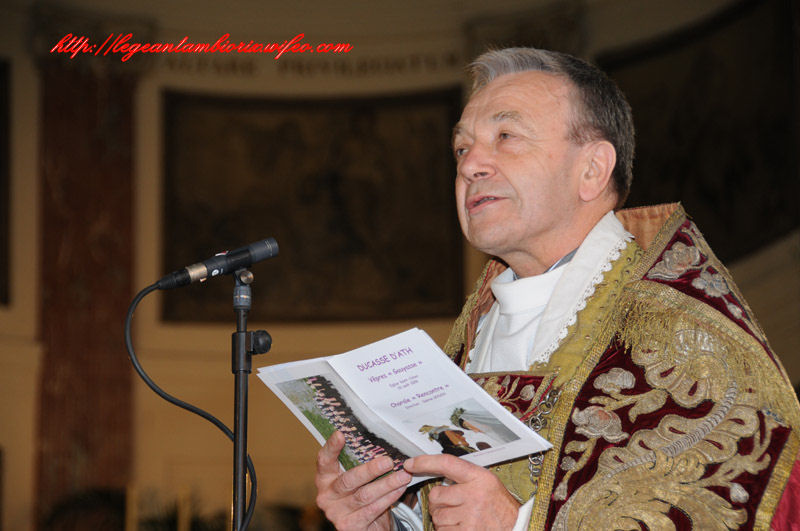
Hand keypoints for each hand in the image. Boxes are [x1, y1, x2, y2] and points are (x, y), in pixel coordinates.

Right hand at [315, 431, 412, 529]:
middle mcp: (326, 496)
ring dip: (387, 484)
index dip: (331, 447)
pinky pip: (372, 510)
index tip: (341, 434)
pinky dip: (388, 498)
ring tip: (403, 476)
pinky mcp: (348, 526)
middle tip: (388, 461)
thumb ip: (358, 462)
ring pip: (364, 496)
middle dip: (370, 470)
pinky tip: (399, 489)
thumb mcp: (356, 478)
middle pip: (349, 480)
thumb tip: (379, 440)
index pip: (324, 461)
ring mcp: (336, 513)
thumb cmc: (360, 494)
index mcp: (324, 479)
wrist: (365, 526)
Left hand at [403, 454, 519, 529]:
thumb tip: (433, 471)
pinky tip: (460, 527)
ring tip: (459, 517)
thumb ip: (463, 476)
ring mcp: (470, 516)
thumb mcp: (486, 481)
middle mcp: (474, 495)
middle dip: (439, 502)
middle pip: (436, 495)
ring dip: (442, 518)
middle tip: (452, 504)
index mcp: (478, 477)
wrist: (515, 527)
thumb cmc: (498, 504)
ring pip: (437, 516)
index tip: (410, 464)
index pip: (446, 463)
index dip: (425, 462)